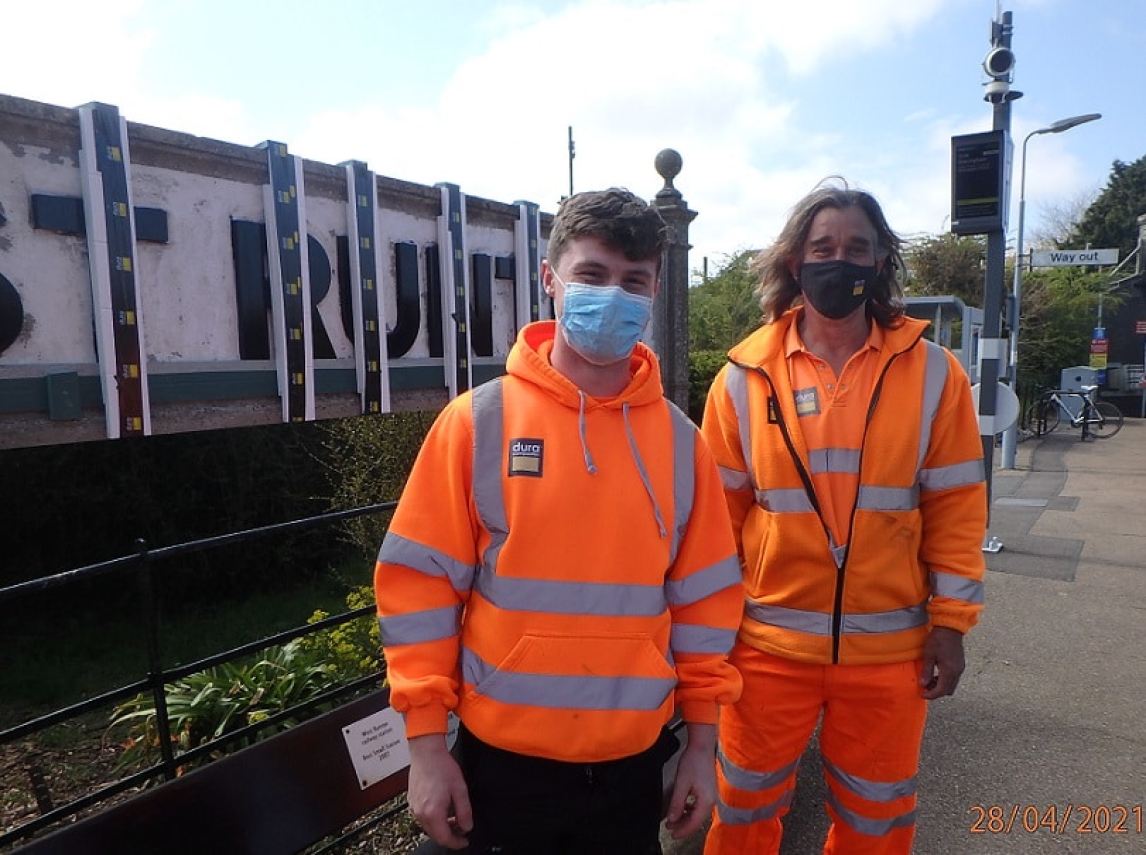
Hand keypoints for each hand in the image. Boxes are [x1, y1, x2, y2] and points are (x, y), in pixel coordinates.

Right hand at [406, 734, 472, 849]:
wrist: (426, 752)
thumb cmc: (442, 767)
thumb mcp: (460, 790)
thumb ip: (465, 812)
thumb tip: (467, 827)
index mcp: (433, 812)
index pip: (444, 838)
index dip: (456, 843)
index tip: (464, 841)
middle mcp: (420, 813)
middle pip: (435, 835)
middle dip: (449, 835)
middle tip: (461, 829)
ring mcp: (414, 807)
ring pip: (428, 827)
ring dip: (441, 826)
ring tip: (454, 817)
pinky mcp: (412, 801)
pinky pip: (423, 817)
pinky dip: (434, 818)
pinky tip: (442, 809)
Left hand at [664, 723, 717, 839]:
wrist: (702, 746)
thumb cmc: (694, 761)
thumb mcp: (682, 783)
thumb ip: (677, 803)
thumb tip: (672, 819)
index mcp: (706, 801)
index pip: (694, 823)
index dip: (683, 830)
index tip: (672, 834)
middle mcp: (712, 800)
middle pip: (697, 820)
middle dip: (683, 826)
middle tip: (670, 829)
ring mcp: (711, 795)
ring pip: (698, 813)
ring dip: (686, 818)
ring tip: (673, 819)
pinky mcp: (709, 790)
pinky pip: (700, 806)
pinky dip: (690, 810)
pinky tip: (682, 807)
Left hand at [920, 626, 965, 698]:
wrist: (950, 628)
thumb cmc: (937, 640)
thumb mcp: (928, 655)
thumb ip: (926, 671)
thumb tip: (923, 685)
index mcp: (949, 671)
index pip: (941, 690)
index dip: (931, 695)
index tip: (922, 694)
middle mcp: (957, 672)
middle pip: (948, 690)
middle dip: (936, 692)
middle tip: (925, 688)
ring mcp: (960, 668)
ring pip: (952, 685)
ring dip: (941, 686)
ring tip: (929, 680)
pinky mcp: (960, 664)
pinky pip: (954, 678)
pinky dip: (945, 680)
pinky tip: (936, 674)